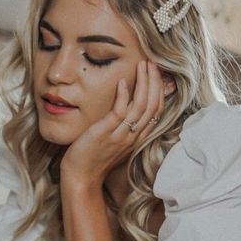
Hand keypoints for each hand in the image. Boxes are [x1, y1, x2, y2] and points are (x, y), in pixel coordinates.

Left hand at [60, 61, 163, 188]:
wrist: (81, 178)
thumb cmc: (94, 158)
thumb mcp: (114, 140)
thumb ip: (123, 125)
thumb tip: (125, 106)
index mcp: (137, 137)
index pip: (156, 110)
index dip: (159, 89)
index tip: (156, 72)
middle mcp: (133, 136)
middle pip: (153, 105)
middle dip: (155, 81)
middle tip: (152, 62)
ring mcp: (121, 135)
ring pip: (141, 106)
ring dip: (144, 83)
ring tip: (142, 65)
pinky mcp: (106, 133)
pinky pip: (120, 112)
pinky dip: (123, 95)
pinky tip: (122, 81)